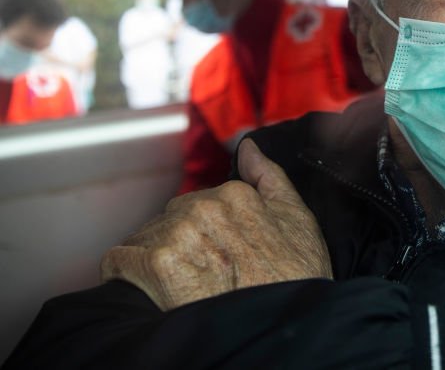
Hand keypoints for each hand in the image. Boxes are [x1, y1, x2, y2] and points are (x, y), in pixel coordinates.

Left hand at [100, 139, 331, 310]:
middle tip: (196, 275)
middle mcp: (204, 207)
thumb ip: (271, 177)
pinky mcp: (156, 264)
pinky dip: (123, 273)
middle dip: (177, 243)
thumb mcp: (299, 221)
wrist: (282, 322)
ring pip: (145, 238)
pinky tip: (143, 288)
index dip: (204, 232)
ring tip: (173, 286)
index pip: (200, 204)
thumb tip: (249, 147)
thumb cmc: (295, 277)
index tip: (213, 255)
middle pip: (170, 220)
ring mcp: (178, 234)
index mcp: (234, 194)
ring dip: (151, 260)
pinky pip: (119, 260)